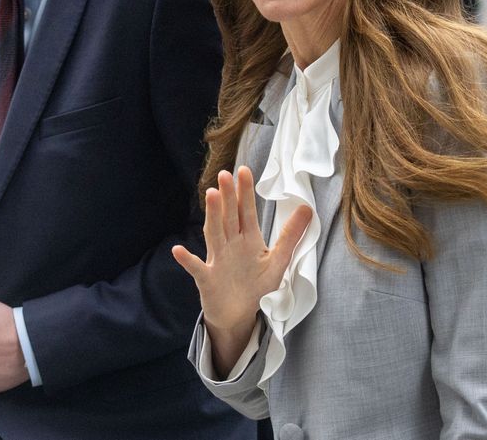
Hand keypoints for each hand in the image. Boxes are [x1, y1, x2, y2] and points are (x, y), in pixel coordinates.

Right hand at [172, 167, 311, 374]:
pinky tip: (178, 250)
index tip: (244, 170)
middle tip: (225, 174)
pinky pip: (197, 269)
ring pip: (214, 234)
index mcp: (247, 239)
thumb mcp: (278, 260)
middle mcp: (230, 245)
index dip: (245, 192)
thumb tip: (307, 207)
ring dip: (212, 215)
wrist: (239, 315)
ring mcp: (217, 261)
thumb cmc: (256, 285)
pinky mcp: (208, 280)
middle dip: (227, 196)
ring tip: (210, 195)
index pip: (246, 211)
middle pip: (228, 217)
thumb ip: (291, 235)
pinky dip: (188, 260)